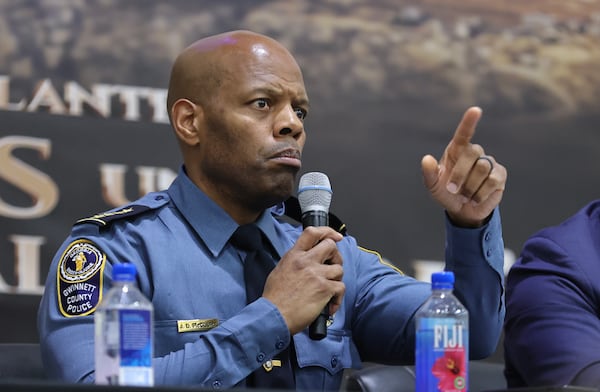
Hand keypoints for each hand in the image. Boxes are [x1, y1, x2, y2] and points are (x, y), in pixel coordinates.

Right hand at [262, 226, 344, 334]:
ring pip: (339, 269)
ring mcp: (316, 274)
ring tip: (329, 290)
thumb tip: (305, 260)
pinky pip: (341, 287)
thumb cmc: (274, 298)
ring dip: (337, 279)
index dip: (328, 232)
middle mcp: (306, 261)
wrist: (274, 315)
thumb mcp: (279, 270)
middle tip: (333, 266)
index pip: (312, 233)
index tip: (335, 237)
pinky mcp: (324, 289)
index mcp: (294, 255)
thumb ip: (294, 261)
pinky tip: (329, 305)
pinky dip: (338, 298)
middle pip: (331, 246)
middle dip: (336, 256)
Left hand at [421, 106, 506, 226]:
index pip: (463, 134)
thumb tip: (426, 159)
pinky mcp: (500, 175)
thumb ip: (429, 173)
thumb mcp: (433, 185)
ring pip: (482, 168)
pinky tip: (475, 198)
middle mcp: (474, 153)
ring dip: (469, 187)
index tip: (475, 110)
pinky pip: (492, 181)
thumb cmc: (446, 192)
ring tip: (464, 195)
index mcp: (456, 150)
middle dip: (460, 174)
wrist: (461, 210)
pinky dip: (480, 194)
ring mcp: (488, 162)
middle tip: (452, 189)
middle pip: (472, 153)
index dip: (469, 122)